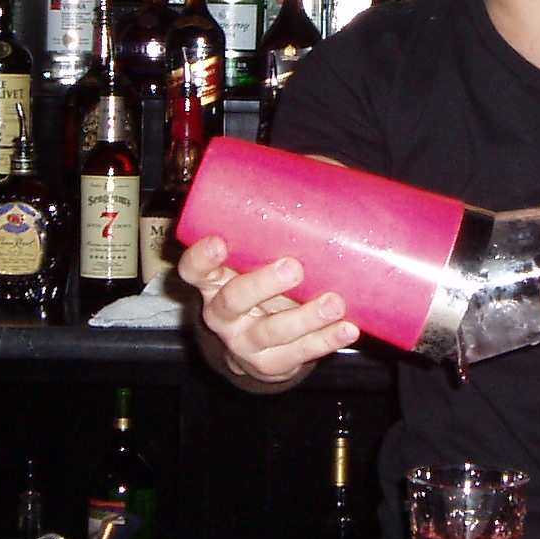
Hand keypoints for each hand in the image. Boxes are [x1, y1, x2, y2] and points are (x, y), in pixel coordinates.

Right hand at [178, 235, 360, 388]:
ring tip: (334, 303)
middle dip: (263, 284)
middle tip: (294, 267)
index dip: (201, 258)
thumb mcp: (258, 258)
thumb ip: (278, 222)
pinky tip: (347, 329)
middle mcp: (222, 313)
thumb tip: (324, 174)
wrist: (258, 348)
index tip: (219, 242)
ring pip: (270, 332)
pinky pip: (298, 354)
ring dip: (305, 317)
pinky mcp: (270, 364)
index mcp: (213, 280)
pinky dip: (325, 341)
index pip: (193, 270)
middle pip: (233, 300)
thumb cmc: (263, 283)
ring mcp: (244, 342)